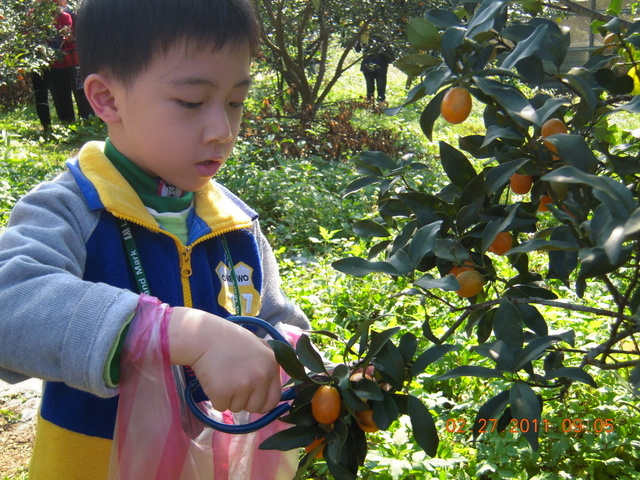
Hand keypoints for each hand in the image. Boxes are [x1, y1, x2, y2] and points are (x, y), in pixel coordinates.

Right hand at [167, 307, 281, 413]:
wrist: (205, 336)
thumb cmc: (231, 340)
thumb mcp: (259, 346)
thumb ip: (269, 364)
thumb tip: (273, 385)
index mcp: (272, 366)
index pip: (274, 399)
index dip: (263, 401)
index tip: (253, 398)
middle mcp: (261, 377)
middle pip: (256, 407)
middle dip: (245, 401)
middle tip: (234, 384)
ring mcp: (243, 386)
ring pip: (237, 408)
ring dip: (229, 398)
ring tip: (223, 377)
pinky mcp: (223, 393)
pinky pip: (221, 407)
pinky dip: (216, 398)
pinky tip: (214, 381)